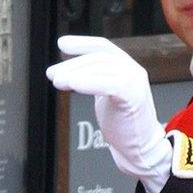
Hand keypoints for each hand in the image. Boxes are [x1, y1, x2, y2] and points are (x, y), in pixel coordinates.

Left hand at [46, 35, 171, 192]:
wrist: (140, 148)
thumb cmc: (124, 124)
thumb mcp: (107, 95)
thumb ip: (95, 80)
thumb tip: (67, 72)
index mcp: (128, 69)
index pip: (103, 47)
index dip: (81, 43)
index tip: (61, 44)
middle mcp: (134, 71)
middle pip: (98, 58)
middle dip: (71, 64)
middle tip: (52, 74)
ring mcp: (135, 83)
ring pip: (101, 69)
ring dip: (75, 73)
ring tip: (57, 82)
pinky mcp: (133, 97)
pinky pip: (108, 84)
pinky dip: (88, 82)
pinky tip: (73, 85)